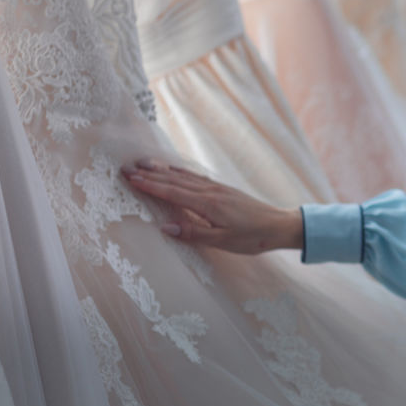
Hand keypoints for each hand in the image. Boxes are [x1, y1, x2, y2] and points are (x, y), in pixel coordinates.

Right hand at [121, 159, 303, 254]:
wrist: (279, 225)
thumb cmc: (252, 237)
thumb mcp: (223, 242)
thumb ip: (193, 234)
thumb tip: (164, 227)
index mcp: (208, 204)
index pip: (172, 192)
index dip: (150, 186)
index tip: (130, 179)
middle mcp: (210, 191)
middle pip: (174, 180)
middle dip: (150, 174)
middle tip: (126, 168)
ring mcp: (217, 188)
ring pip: (184, 176)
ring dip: (162, 170)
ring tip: (143, 163)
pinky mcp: (223, 189)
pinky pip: (196, 177)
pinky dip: (181, 171)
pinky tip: (173, 169)